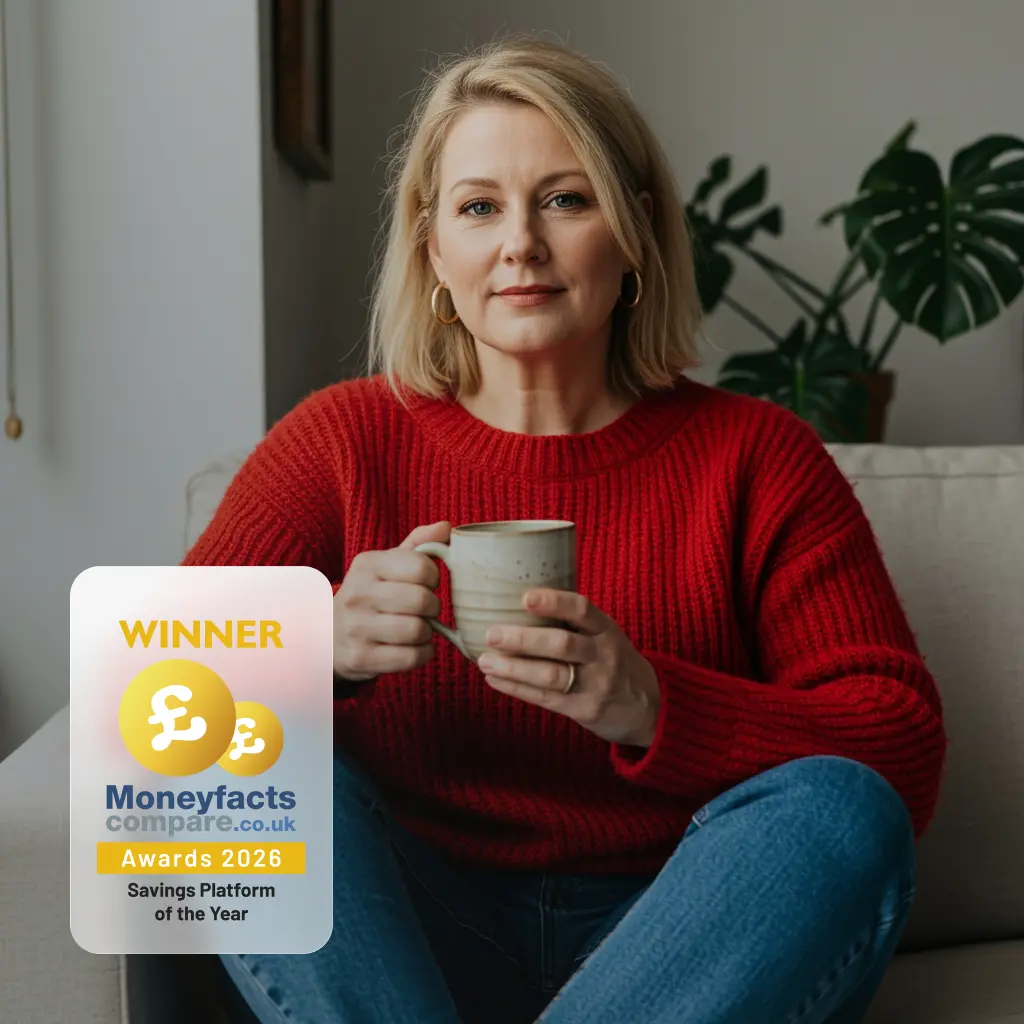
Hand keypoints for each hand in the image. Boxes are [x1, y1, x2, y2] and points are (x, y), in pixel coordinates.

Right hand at [333, 521, 449, 680]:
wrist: (326, 634)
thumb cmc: (369, 594)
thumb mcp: (386, 564)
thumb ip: (419, 544)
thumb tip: (447, 527)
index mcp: (367, 564)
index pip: (422, 567)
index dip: (434, 577)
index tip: (427, 583)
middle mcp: (358, 594)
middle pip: (422, 601)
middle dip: (433, 607)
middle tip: (426, 609)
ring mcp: (356, 628)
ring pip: (418, 630)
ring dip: (428, 632)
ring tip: (419, 627)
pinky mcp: (361, 658)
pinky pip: (411, 657)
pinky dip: (423, 654)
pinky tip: (414, 646)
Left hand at [476, 589, 660, 746]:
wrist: (648, 706)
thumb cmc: (611, 660)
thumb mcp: (603, 634)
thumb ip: (571, 622)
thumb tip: (514, 601)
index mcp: (606, 629)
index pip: (582, 609)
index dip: (554, 602)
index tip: (525, 598)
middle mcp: (603, 655)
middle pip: (562, 644)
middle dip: (523, 639)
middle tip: (491, 634)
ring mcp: (596, 685)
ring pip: (551, 675)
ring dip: (514, 668)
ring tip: (485, 661)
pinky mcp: (586, 710)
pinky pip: (546, 699)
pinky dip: (517, 689)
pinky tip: (496, 680)